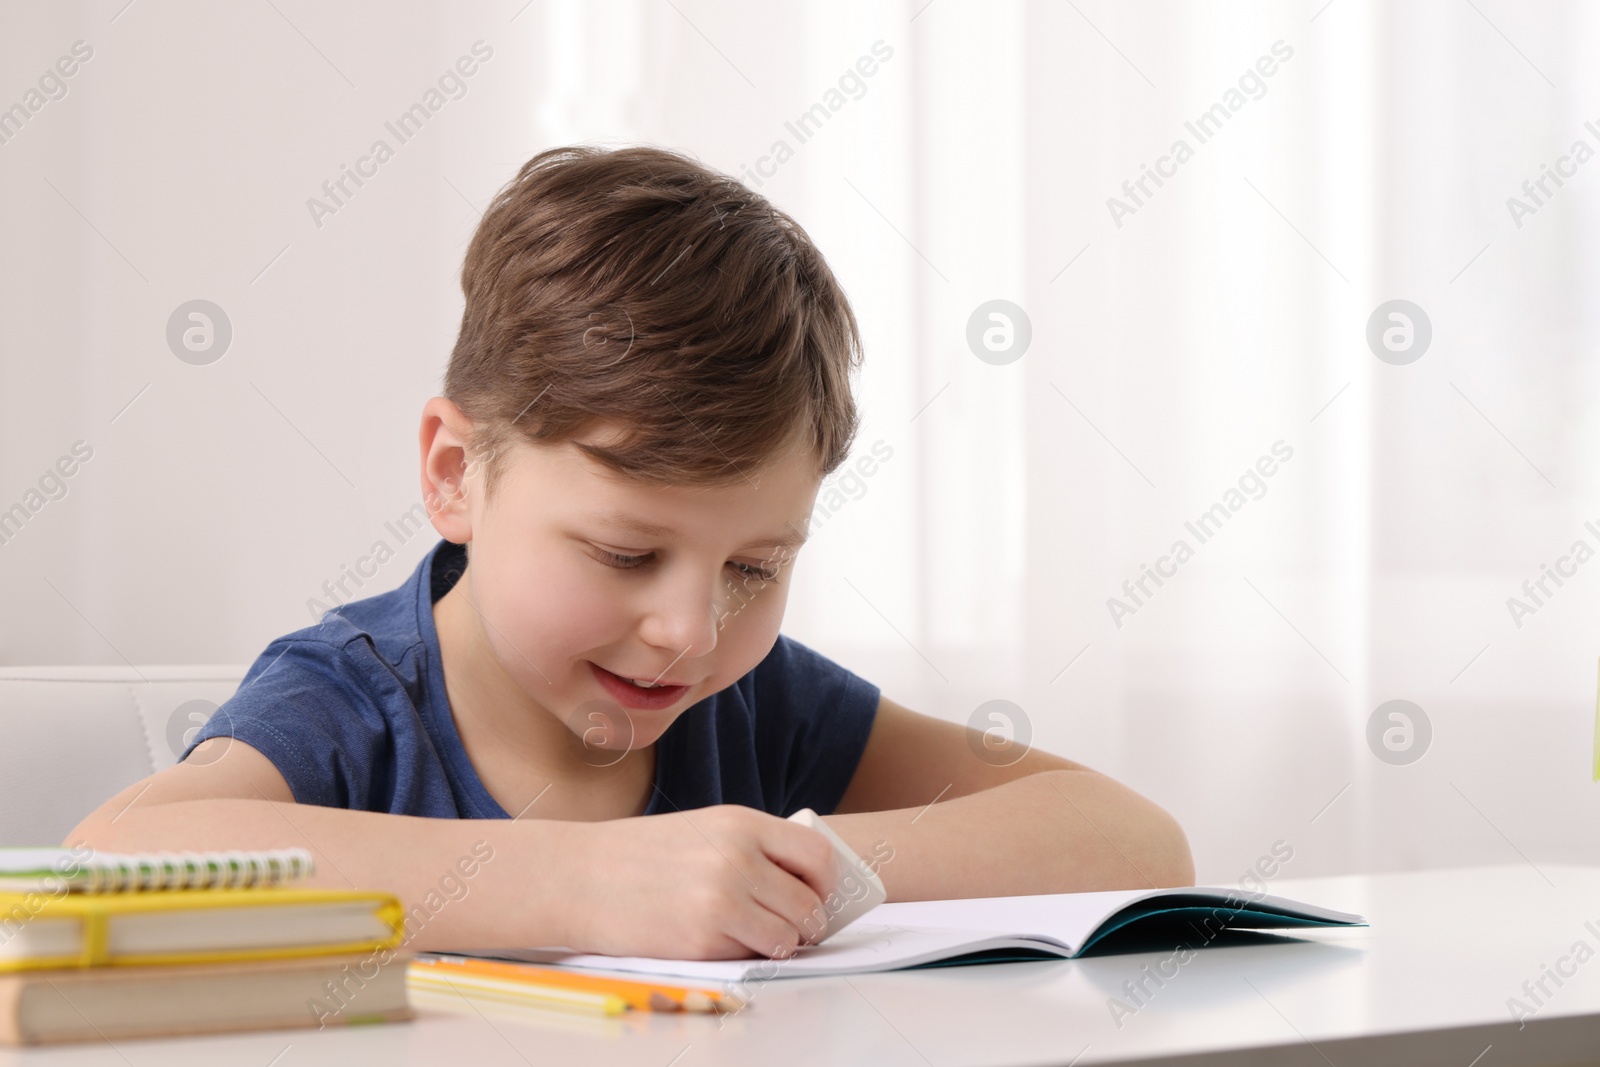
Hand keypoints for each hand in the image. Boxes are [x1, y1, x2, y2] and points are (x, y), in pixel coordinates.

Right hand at [559, 805, 839, 959]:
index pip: (818, 855)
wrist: (578, 877)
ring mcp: (722, 901)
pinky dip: (748, 955)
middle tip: (794, 926)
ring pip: (788, 936)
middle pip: (809, 902)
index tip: (818, 893)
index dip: (826, 882)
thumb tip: (802, 879)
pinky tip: (725, 941)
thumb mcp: (704, 828)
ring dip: (781, 943)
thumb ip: (752, 846)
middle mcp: (738, 859)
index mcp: (741, 824)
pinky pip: (752, 956)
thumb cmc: (639, 854)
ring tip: (759, 936)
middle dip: (808, 921)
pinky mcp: (702, 941)